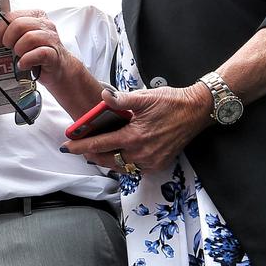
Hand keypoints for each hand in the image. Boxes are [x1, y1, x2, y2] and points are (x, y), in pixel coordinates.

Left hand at [0, 10, 81, 82]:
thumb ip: (12, 33)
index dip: (0, 29)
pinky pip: (38, 53)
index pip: (12, 16)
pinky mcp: (54, 54)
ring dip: (19, 50)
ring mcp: (51, 38)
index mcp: (35, 16)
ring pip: (29, 38)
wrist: (57, 69)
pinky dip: (27, 60)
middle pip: (19, 25)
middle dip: (8, 39)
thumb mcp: (23, 39)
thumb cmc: (37, 53)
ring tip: (19, 57)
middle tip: (8, 49)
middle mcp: (45, 24)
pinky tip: (23, 64)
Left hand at [62, 84, 213, 172]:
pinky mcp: (158, 164)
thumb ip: (121, 100)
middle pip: (106, 160)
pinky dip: (122, 164)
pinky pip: (134, 169)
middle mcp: (141, 153)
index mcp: (134, 137)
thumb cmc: (172, 102)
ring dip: (106, 161)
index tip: (67, 146)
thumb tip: (104, 96)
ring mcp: (151, 161)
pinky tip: (117, 156)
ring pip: (119, 167)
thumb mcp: (144, 98)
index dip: (81, 146)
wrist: (198, 110)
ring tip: (95, 152)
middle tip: (79, 148)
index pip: (100, 145)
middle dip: (90, 155)